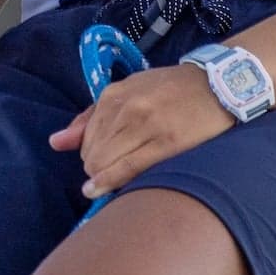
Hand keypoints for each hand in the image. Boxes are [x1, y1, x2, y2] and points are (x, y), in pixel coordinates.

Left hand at [49, 63, 235, 197]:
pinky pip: (127, 169)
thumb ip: (91, 116)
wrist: (219, 83)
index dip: (90, 155)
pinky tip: (98, 190)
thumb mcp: (129, 91)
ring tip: (115, 179)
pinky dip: (108, 182)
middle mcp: (127, 107)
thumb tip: (56, 142)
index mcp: (115, 94)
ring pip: (104, 162)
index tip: (103, 161)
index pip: (85, 137)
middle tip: (112, 171)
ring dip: (103, 176)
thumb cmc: (173, 90)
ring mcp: (146, 125)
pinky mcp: (167, 142)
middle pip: (91, 153)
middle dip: (96, 167)